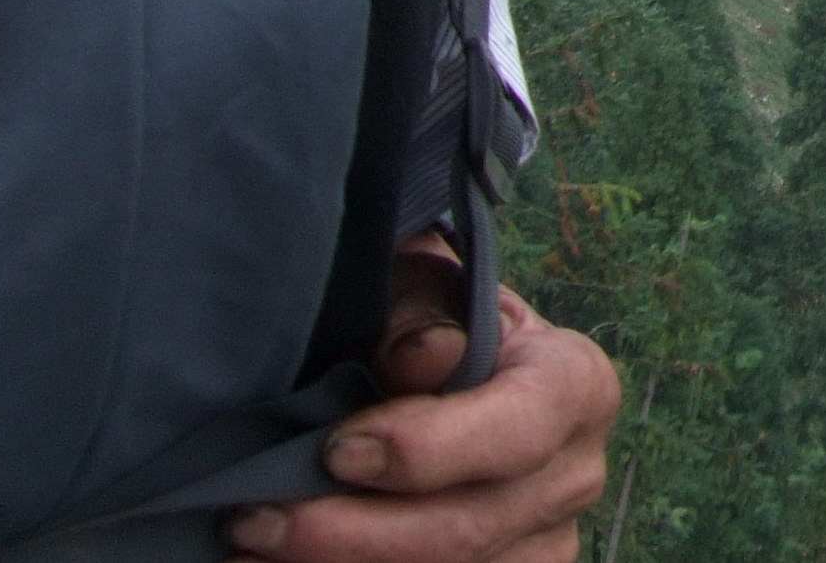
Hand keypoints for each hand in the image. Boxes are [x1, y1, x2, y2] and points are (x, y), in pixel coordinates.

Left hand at [229, 246, 619, 561]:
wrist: (453, 381)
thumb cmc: (437, 323)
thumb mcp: (432, 288)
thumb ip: (422, 307)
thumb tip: (420, 356)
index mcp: (575, 386)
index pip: (517, 432)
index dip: (426, 450)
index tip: (336, 450)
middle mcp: (573, 477)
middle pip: (464, 532)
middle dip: (347, 534)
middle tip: (254, 516)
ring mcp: (543, 547)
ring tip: (250, 549)